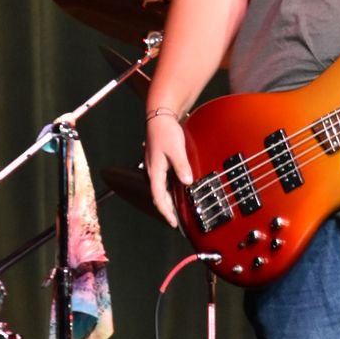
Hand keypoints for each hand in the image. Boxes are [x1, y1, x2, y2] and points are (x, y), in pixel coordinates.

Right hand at [145, 110, 191, 228]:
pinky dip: (169, 190)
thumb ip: (181, 166)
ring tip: (176, 210)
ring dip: (168, 201)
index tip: (173, 222)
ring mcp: (155, 167)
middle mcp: (153, 171)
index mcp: (155, 170)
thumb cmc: (165, 131)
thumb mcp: (176, 149)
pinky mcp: (160, 163)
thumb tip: (187, 181)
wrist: (160, 116)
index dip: (166, 211)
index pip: (159, 197)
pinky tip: (176, 192)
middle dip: (166, 210)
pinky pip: (163, 182)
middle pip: (158, 196)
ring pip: (160, 189)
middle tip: (176, 221)